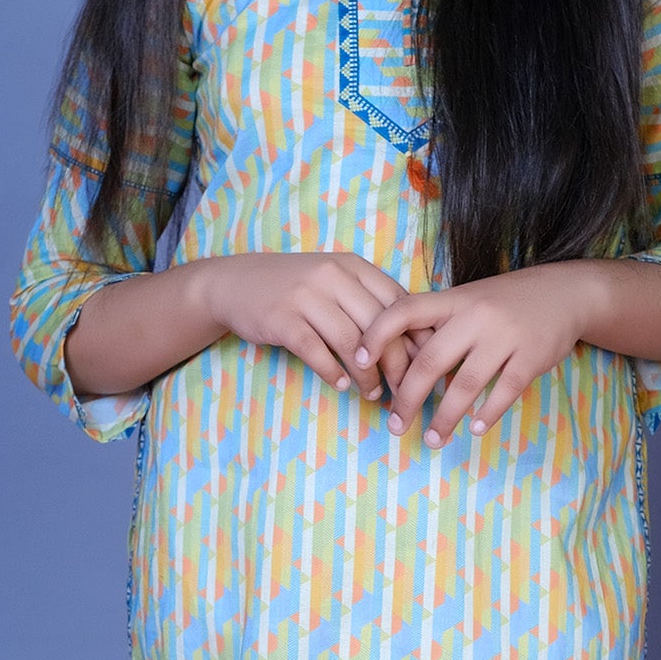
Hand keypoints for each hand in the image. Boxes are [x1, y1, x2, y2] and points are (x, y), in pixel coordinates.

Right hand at [203, 252, 414, 402]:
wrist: (235, 283)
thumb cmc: (296, 288)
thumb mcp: (335, 282)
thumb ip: (369, 303)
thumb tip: (413, 343)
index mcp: (353, 266)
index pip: (398, 301)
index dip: (415, 336)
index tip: (425, 365)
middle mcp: (332, 276)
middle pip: (379, 325)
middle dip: (396, 363)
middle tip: (403, 390)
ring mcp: (305, 296)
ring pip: (351, 342)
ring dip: (366, 375)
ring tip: (373, 393)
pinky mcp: (281, 318)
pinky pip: (315, 351)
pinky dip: (332, 372)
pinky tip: (340, 385)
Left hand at [367, 266, 601, 445]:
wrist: (564, 292)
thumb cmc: (504, 303)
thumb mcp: (468, 302)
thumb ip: (438, 328)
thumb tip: (403, 370)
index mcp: (453, 300)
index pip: (405, 311)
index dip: (376, 334)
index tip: (358, 361)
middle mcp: (476, 316)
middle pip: (430, 360)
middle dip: (407, 398)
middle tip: (394, 425)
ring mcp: (505, 336)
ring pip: (465, 384)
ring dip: (445, 418)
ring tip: (431, 439)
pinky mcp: (532, 356)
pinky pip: (504, 392)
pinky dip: (486, 415)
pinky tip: (473, 430)